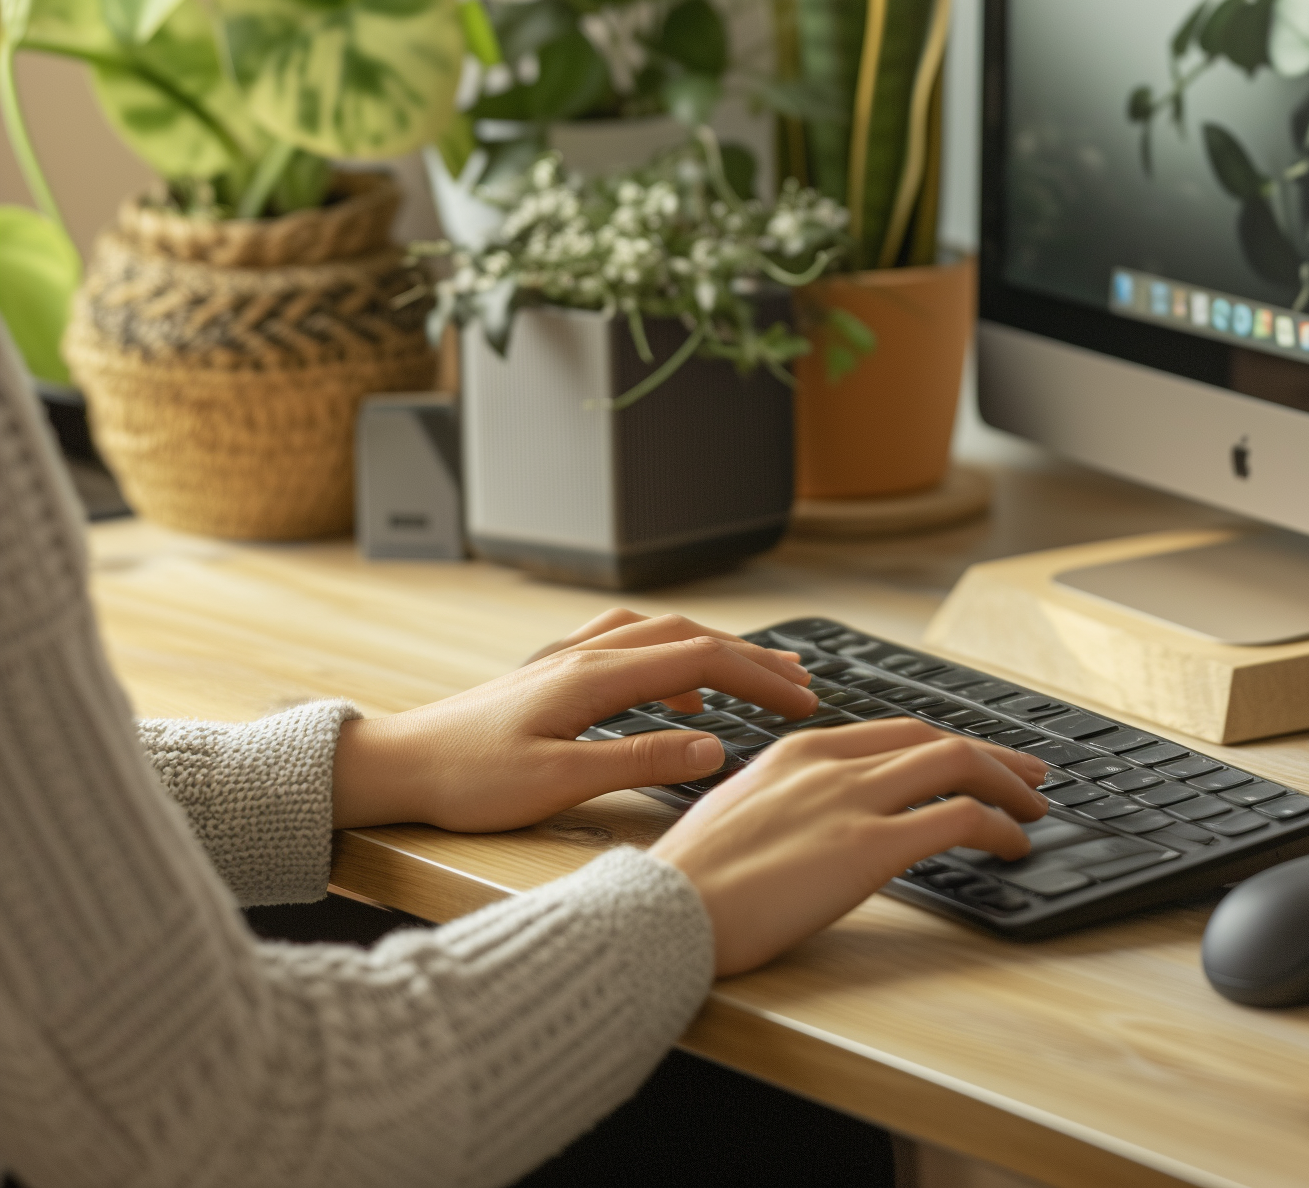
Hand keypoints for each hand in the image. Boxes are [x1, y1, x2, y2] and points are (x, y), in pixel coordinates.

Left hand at [330, 607, 814, 832]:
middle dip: (753, 658)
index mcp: (595, 676)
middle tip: (802, 683)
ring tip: (758, 673)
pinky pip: (631, 645)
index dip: (760, 676)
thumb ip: (639, 761)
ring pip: (664, 635)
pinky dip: (673, 654)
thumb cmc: (466, 780)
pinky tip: (681, 685)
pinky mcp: (555, 673)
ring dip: (719, 649)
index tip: (804, 698)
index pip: (702, 659)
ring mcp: (570, 658)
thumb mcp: (557, 783)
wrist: (395, 764)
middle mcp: (587, 654)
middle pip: (693, 637)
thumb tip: (713, 747)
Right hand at [653, 719, 1050, 974]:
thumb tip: (820, 822)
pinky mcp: (867, 847)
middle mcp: (830, 763)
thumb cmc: (688, 885)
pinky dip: (998, 826)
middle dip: (991, 755)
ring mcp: (851, 800)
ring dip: (1007, 785)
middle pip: (933, 738)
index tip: (975, 759)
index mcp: (797, 751)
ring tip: (1032, 810)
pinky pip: (957, 819)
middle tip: (1028, 775)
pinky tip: (1011, 847)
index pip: (892, 732)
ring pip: (956, 764)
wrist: (661, 914)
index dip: (943, 743)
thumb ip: (787, 803)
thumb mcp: (741, 815)